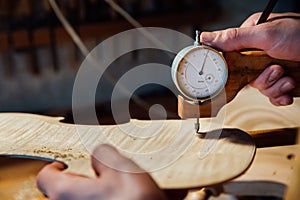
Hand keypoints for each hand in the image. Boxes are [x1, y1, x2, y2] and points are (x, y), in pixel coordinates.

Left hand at [37, 144, 166, 199]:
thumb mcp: (122, 169)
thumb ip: (103, 154)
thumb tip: (99, 153)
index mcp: (66, 193)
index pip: (46, 176)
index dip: (55, 165)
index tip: (63, 163)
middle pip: (62, 190)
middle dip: (80, 180)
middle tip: (98, 175)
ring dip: (92, 193)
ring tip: (114, 191)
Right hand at [200, 12, 299, 105]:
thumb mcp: (266, 35)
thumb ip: (235, 38)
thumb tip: (206, 38)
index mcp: (252, 37)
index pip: (229, 54)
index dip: (231, 67)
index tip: (234, 73)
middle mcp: (260, 53)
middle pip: (244, 75)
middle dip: (262, 78)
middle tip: (275, 70)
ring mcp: (270, 67)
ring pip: (258, 87)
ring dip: (274, 86)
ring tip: (288, 76)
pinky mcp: (280, 81)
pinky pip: (271, 95)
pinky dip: (281, 95)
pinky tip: (290, 86)